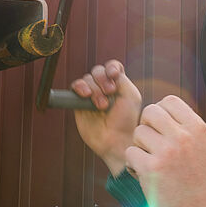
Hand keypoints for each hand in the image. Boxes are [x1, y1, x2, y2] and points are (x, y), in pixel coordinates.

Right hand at [70, 59, 141, 176]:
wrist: (116, 139)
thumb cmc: (126, 119)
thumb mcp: (130, 95)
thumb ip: (120, 79)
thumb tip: (107, 71)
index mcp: (118, 83)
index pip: (112, 67)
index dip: (111, 67)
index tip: (114, 74)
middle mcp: (104, 87)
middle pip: (98, 70)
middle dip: (103, 79)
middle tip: (110, 92)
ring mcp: (91, 94)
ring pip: (87, 78)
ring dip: (94, 89)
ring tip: (102, 105)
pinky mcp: (79, 102)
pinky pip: (75, 87)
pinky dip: (79, 87)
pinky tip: (86, 95)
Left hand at [126, 95, 205, 206]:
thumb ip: (191, 129)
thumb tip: (172, 114)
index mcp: (198, 129)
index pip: (170, 101)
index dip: (161, 111)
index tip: (161, 127)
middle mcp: (182, 137)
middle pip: (150, 112)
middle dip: (147, 125)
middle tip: (151, 142)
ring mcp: (166, 153)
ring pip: (138, 133)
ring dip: (140, 146)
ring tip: (150, 161)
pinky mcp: (150, 170)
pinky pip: (130, 153)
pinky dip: (133, 164)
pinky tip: (143, 173)